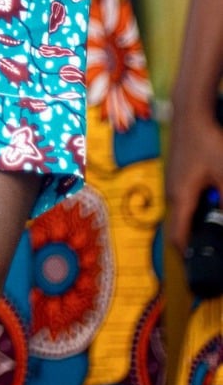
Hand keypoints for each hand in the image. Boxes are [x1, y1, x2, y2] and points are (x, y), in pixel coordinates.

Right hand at [167, 111, 222, 250]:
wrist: (191, 114)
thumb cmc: (207, 144)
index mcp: (181, 198)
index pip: (178, 236)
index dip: (188, 255)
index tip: (200, 270)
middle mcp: (171, 193)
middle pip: (180, 227)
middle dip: (195, 240)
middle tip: (213, 250)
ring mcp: (171, 183)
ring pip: (183, 213)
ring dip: (196, 224)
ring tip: (214, 229)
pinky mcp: (176, 175)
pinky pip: (184, 201)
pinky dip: (195, 210)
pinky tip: (211, 204)